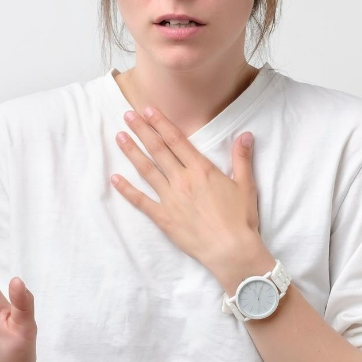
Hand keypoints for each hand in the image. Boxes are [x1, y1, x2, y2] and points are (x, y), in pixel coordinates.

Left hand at [110, 106, 260, 269]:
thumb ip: (242, 159)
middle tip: (127, 116)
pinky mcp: (164, 219)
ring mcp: (170, 199)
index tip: (148, 110)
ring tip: (119, 137)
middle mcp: (183, 180)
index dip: (161, 123)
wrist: (231, 250)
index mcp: (201, 170)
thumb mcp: (246, 186)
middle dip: (142, 130)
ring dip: (132, 152)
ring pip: (147, 170)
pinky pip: (141, 201)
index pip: (177, 140)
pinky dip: (127, 190)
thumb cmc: (241, 220)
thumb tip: (246, 135)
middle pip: (158, 150)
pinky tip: (115, 179)